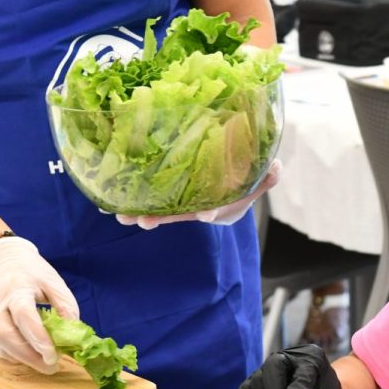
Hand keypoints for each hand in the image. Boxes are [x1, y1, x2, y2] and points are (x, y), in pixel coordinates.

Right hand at [0, 236, 74, 372]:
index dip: (38, 338)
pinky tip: (29, 356)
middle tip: (51, 366)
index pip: (24, 316)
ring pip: (0, 349)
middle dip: (30, 357)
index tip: (53, 355)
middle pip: (6, 337)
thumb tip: (72, 332)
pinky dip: (14, 359)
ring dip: (22, 360)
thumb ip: (64, 305)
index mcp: (15, 289)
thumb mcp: (51, 280)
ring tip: (43, 361)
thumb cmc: (27, 271)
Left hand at [117, 162, 279, 228]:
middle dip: (161, 218)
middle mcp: (199, 204)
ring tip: (122, 216)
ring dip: (141, 213)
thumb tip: (276, 168)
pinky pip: (149, 196)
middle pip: (179, 213)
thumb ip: (268, 175)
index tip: (205, 215)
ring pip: (160, 208)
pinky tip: (112, 203)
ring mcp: (182, 200)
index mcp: (221, 201)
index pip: (215, 208)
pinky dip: (132, 199)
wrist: (230, 174)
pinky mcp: (167, 190)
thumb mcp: (261, 176)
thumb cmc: (245, 176)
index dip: (209, 211)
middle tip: (143, 221)